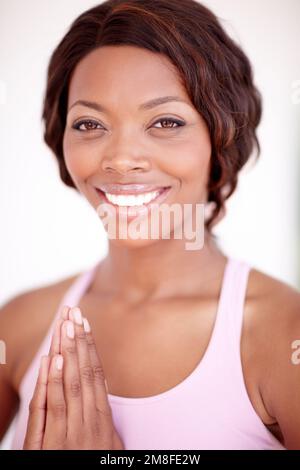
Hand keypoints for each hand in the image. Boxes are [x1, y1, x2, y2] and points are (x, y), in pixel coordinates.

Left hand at [23, 306, 123, 449]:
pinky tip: (53, 359)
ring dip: (66, 350)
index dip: (90, 347)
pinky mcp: (50, 444)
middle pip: (83, 372)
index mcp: (103, 420)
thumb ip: (105, 421)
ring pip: (69, 382)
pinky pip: (53, 406)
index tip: (86, 324)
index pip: (96, 374)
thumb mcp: (111, 447)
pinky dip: (54, 381)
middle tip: (74, 311)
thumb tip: (103, 395)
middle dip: (78, 339)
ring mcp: (69, 431)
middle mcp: (89, 421)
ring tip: (65, 323)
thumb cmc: (99, 469)